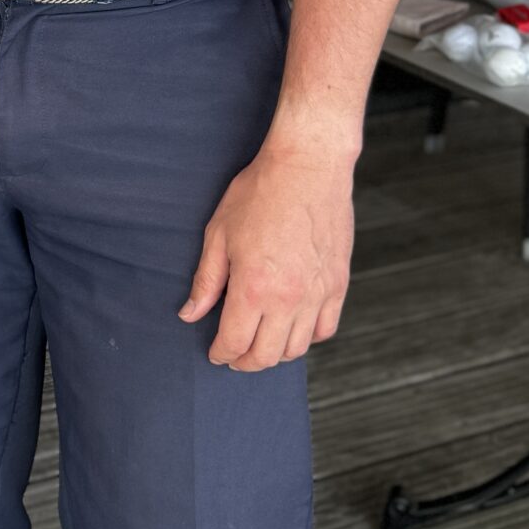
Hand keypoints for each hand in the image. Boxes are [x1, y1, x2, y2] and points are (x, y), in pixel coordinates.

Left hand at [178, 136, 354, 371]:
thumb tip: (190, 314)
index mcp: (253, 288)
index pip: (234, 342)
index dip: (221, 353)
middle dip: (246, 361)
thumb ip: (207, 280)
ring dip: (275, 353)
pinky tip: (292, 326)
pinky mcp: (338, 285)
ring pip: (297, 348)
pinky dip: (307, 336)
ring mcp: (317, 294)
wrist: (307, 167)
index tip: (216, 352)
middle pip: (266, 356)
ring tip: (261, 341)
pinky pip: (325, 329)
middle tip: (235, 355)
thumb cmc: (259, 193)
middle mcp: (288, 299)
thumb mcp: (219, 233)